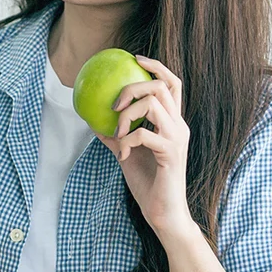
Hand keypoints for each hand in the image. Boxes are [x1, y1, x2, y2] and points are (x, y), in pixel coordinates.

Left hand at [99, 54, 193, 239]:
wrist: (164, 213)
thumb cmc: (148, 184)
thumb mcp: (126, 153)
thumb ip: (115, 135)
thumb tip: (92, 120)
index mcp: (174, 122)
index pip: (173, 84)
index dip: (157, 66)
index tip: (136, 58)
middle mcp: (180, 126)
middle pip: (161, 86)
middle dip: (134, 86)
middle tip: (116, 102)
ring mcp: (177, 139)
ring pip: (153, 104)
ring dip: (127, 115)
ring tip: (117, 132)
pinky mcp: (171, 154)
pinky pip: (143, 134)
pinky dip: (126, 141)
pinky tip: (122, 154)